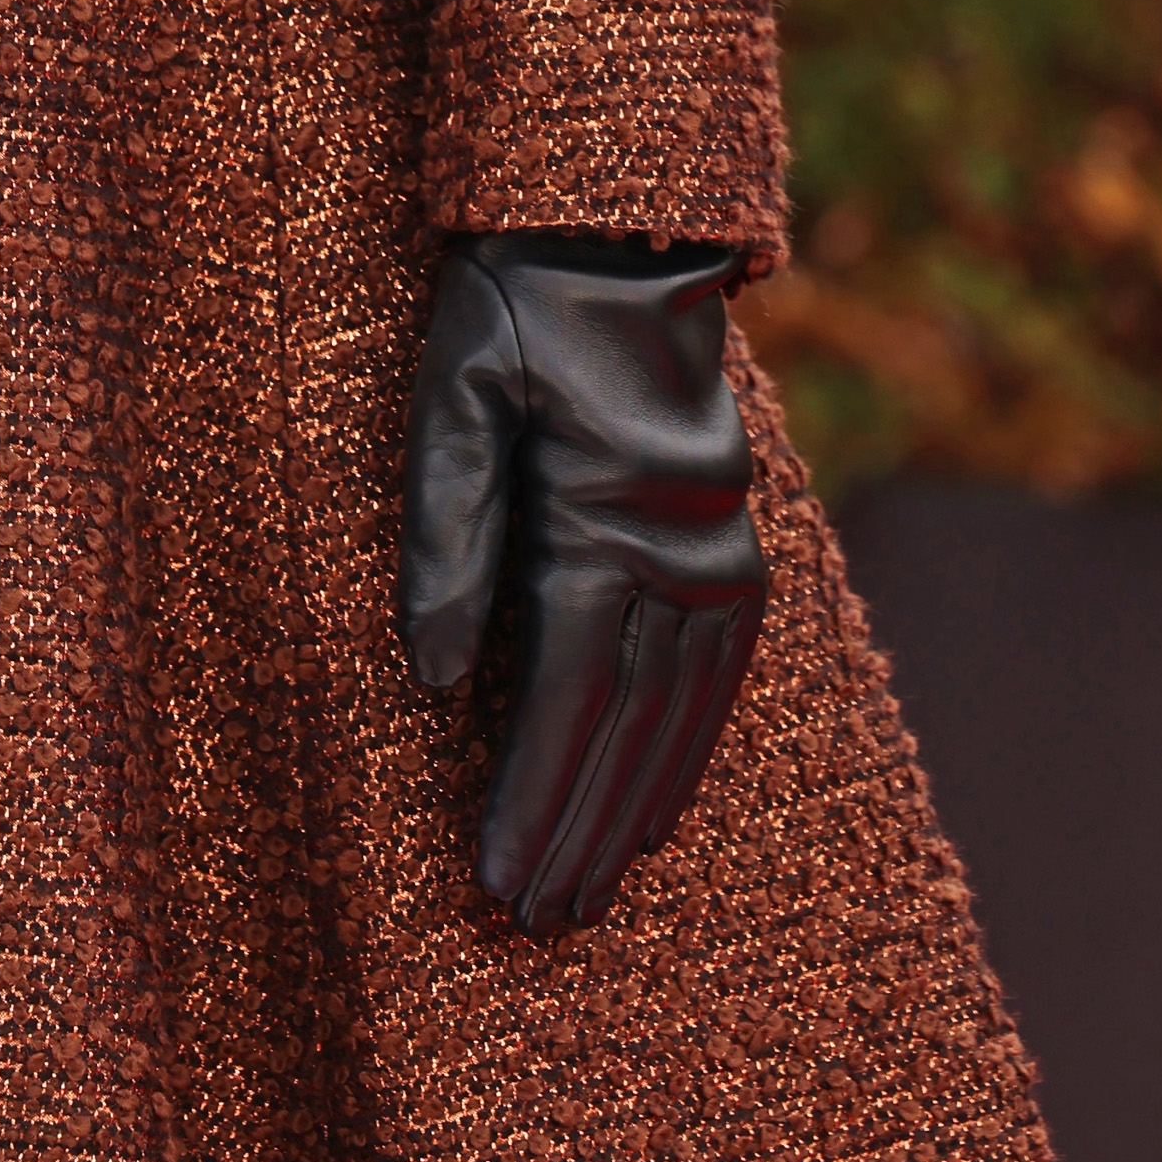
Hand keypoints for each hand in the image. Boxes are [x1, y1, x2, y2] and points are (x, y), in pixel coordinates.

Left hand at [396, 228, 765, 936]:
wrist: (618, 240)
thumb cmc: (513, 312)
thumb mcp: (454, 399)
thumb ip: (444, 535)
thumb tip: (427, 676)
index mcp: (600, 519)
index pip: (564, 695)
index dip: (532, 795)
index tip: (497, 879)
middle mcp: (678, 551)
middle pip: (625, 727)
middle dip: (578, 831)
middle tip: (537, 921)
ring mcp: (720, 552)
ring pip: (677, 718)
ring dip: (630, 814)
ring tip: (590, 897)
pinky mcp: (734, 547)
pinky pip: (716, 678)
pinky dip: (687, 755)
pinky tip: (660, 814)